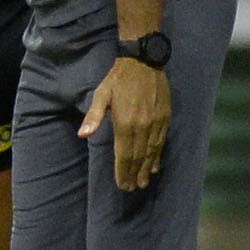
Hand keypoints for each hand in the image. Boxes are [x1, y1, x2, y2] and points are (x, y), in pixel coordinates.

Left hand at [80, 56, 170, 191]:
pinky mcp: (166, 118)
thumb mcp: (101, 95)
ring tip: (143, 182)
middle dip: (134, 174)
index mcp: (125, 123)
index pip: (124, 154)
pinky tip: (155, 165)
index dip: (122, 172)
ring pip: (152, 152)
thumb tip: (83, 135)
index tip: (122, 185)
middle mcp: (142, 126)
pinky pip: (162, 142)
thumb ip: (94, 117)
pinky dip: (158, 156)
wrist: (143, 62)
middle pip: (138, 157)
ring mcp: (156, 123)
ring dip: (147, 169)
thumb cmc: (118, 79)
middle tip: (131, 188)